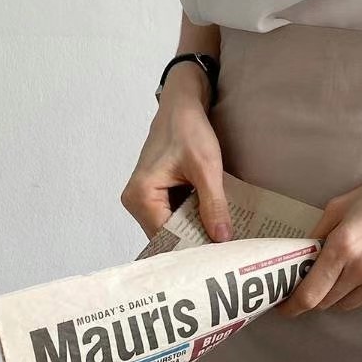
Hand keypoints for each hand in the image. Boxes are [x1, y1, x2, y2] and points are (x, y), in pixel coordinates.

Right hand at [120, 63, 232, 240]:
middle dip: (195, 241)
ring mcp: (144, 198)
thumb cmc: (188, 128)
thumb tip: (221, 238)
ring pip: (172, 227)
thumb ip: (213, 204)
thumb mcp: (206, 167)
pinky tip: (213, 222)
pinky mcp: (155, 195)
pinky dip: (192, 218)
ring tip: (222, 239)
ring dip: (195, 230)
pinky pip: (174, 215)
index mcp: (141, 195)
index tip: (218, 258)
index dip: (193, 246)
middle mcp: (136, 201)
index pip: (166, 236)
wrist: (182, 104)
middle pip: (167, 235)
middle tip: (225, 252)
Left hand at [276, 163, 361, 315]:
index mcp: (343, 246)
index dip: (292, 306)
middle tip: (314, 281)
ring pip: (347, 305)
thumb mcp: (340, 206)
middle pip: (325, 303)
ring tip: (347, 270)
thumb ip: (317, 235)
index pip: (309, 294)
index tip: (285, 308)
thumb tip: (299, 260)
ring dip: (339, 294)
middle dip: (315, 295)